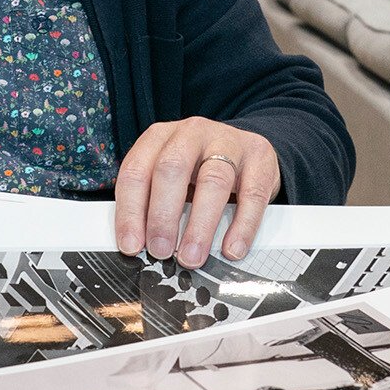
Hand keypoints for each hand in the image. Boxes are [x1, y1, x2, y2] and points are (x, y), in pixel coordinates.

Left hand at [115, 117, 278, 267]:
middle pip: (171, 169)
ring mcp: (228, 142)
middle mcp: (191, 134)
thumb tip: (141, 247)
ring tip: (192, 256)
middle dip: (162, 216)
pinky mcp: (259, 158)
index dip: (130, 211)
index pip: (136, 171)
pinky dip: (242, 226)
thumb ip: (154, 203)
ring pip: (213, 181)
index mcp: (159, 137)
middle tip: (160, 250)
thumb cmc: (199, 169)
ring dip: (200, 225)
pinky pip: (252, 194)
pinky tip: (232, 248)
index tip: (132, 245)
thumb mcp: (171, 178)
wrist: (247, 149)